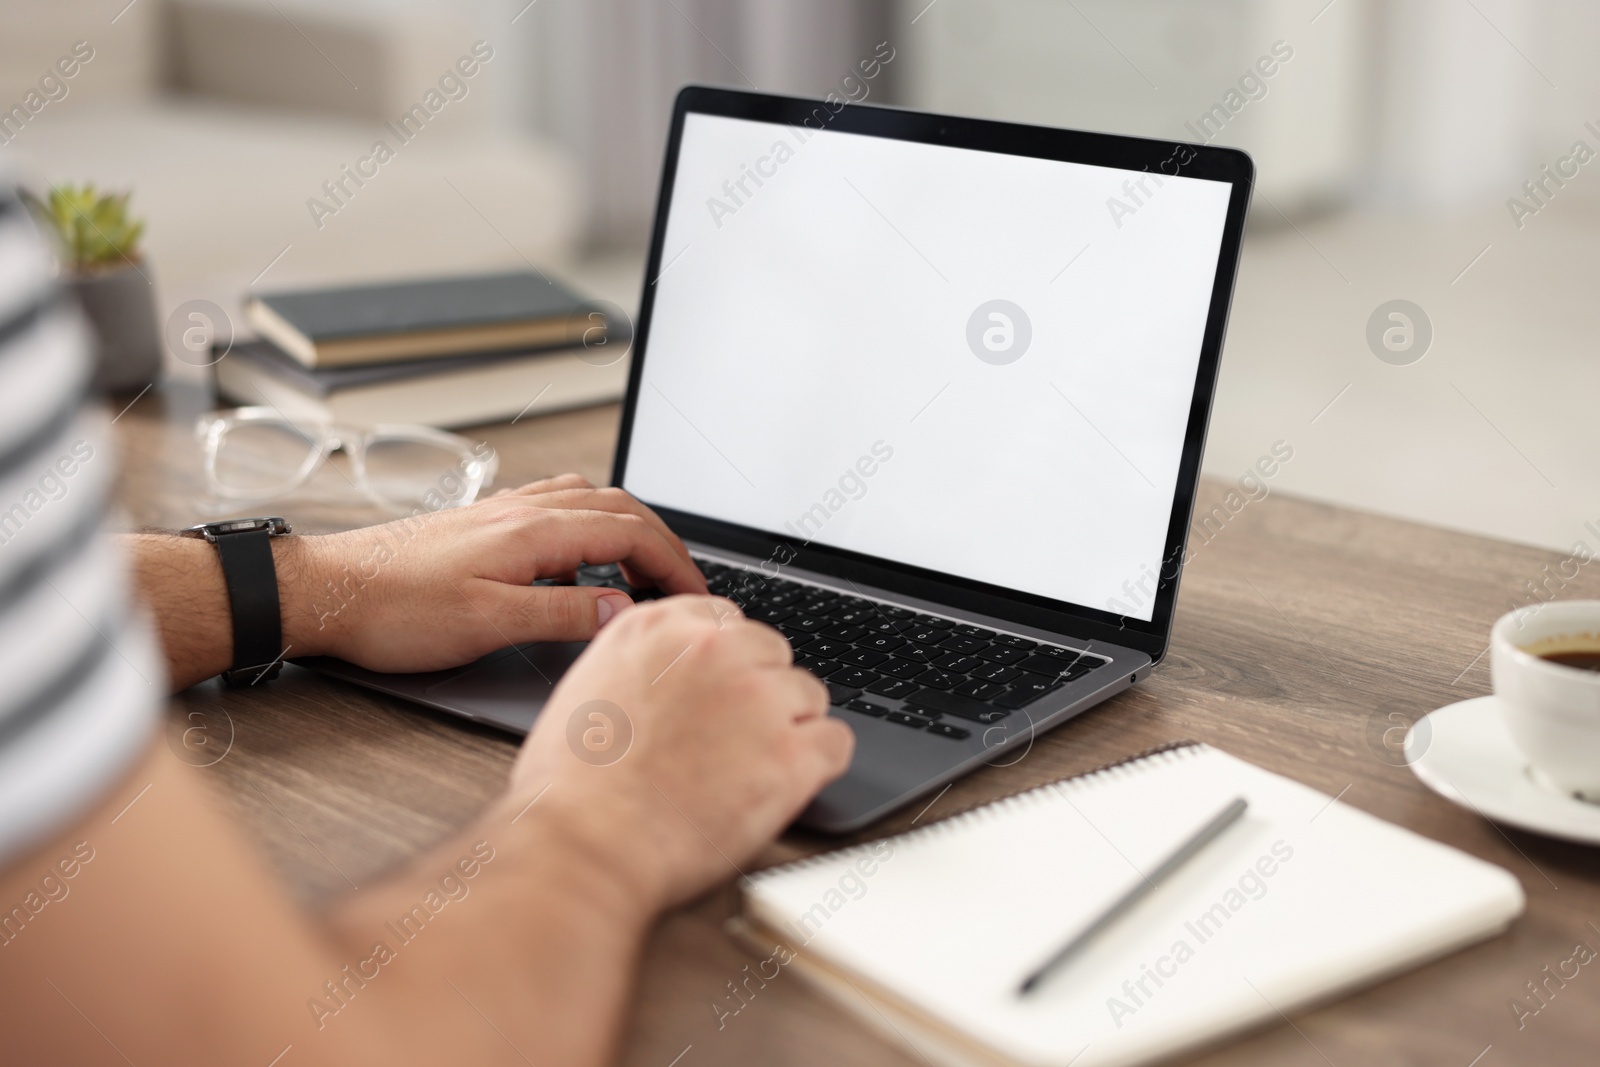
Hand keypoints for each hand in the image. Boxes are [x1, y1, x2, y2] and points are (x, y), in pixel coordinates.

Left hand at [282, 475, 707, 671]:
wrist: (326, 591)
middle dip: (664, 543)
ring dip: (630, 528)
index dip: (674, 564)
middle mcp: (522, 511)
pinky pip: (557, 508)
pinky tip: (580, 559)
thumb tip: (622, 610)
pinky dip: (591, 525)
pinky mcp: (483, 525)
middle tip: (685, 585)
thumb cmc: (394, 609)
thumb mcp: (486, 624)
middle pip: (620, 508)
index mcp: (533, 531)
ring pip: (590, 501)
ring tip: (645, 569)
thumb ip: (560, 613)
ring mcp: (502, 513)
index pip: (631, 533)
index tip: (695, 596)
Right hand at [506, 594, 855, 912]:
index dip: (727, 663)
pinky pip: (836, 742)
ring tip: (748, 770)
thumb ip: (640, 665)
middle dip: (760, 691)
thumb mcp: (589, 690)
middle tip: (732, 739)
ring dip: (789, 728)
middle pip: (772, 653)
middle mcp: (713, 650)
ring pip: (808, 695)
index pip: (725, 621)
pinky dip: (818, 765)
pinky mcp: (791, 754)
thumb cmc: (571, 789)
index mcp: (659, 628)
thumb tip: (670, 674)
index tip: (720, 692)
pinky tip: (785, 786)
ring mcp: (757, 699)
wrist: (584, 846)